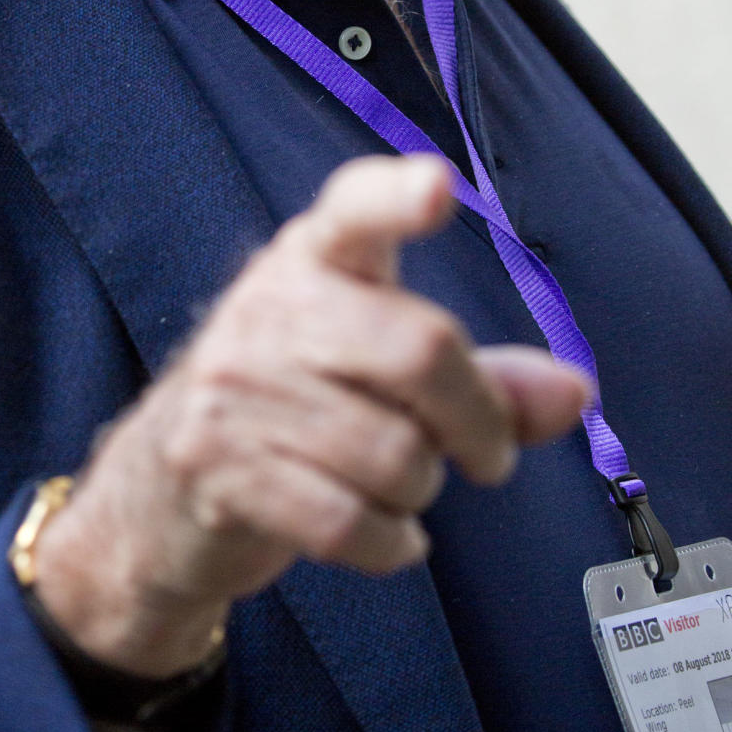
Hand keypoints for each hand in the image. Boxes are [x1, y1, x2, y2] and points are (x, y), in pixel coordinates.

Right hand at [32, 155, 590, 676]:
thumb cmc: (295, 407)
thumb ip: (480, 378)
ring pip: (396, 455)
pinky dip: (391, 544)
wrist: (158, 488)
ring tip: (397, 484)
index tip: (437, 188)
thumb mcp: (378, 368)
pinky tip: (385, 532)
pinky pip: (352, 522)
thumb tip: (573, 391)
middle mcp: (271, 304)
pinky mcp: (217, 464)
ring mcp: (235, 384)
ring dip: (422, 491)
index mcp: (315, 256)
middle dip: (478, 421)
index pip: (356, 208)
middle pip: (420, 349)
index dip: (397, 197)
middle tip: (487, 455)